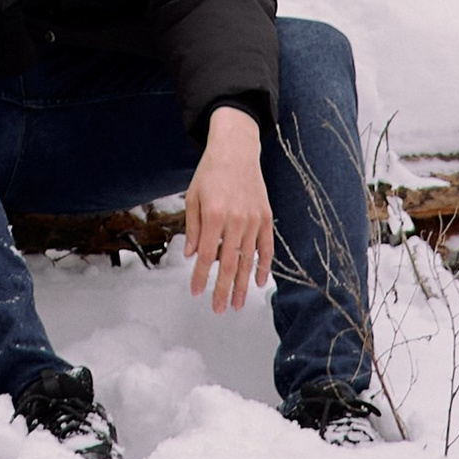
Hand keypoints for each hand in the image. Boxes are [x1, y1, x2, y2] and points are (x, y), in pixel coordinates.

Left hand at [184, 106, 274, 314]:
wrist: (236, 149)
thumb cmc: (210, 172)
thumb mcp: (193, 196)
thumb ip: (193, 227)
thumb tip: (192, 255)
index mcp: (214, 215)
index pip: (207, 255)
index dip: (201, 277)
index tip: (197, 293)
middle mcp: (236, 220)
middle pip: (229, 264)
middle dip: (223, 290)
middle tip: (219, 310)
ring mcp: (253, 220)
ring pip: (248, 260)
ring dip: (242, 285)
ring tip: (236, 304)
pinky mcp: (265, 217)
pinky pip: (266, 248)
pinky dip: (263, 266)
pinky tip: (259, 282)